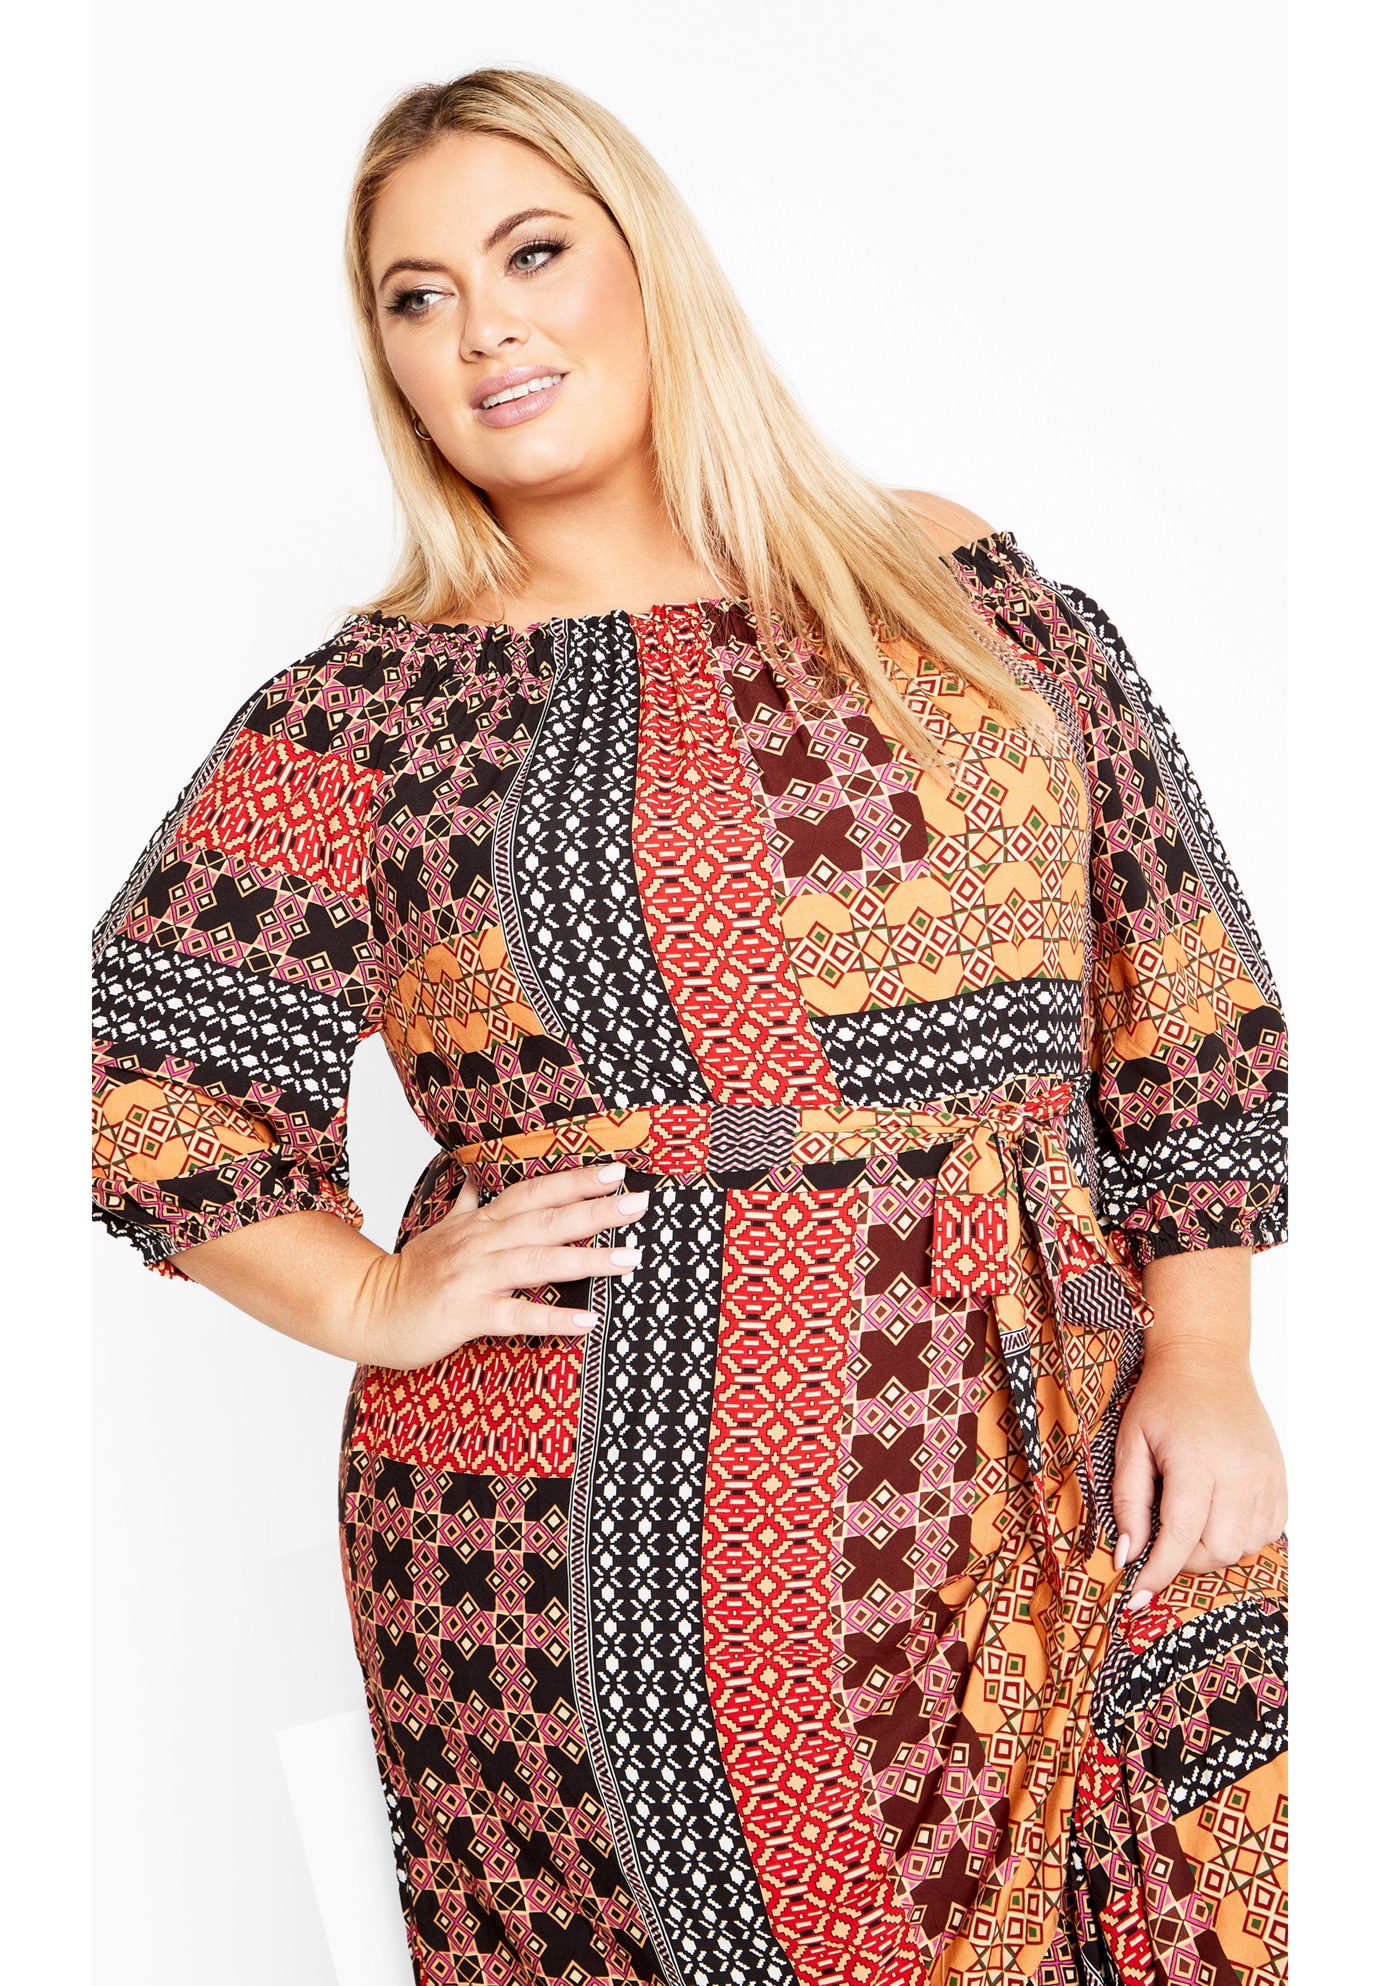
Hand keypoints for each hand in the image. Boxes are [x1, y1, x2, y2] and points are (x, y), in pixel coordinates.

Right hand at [356, 1160, 647, 1370]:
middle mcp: (480, 1243)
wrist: (367, 1310)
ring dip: (587, 1258)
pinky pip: (516, 1314)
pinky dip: (553, 1317)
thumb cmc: (411, 1275)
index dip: (574, 1181)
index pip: (534, 1193)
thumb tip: (475, 1172)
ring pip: (537, 1262)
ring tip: (629, 1258)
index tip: (615, 1172)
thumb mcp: (441, 1228)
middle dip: (594, 1210)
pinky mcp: (466, 1314)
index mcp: (480, 1223)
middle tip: (638, 1203)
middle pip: (545, 1220)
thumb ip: (466, 1201)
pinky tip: (587, 1321)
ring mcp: (473, 1277)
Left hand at [1112, 1341, 1286, 1610]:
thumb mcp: (1130, 1444)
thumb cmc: (1162, 1399)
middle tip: (1160, 1545)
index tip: (1138, 1596)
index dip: (1157, 1572)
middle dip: (1183, 1561)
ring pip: (1245, 1547)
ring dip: (1212, 1550)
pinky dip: (1242, 1537)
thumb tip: (1127, 1555)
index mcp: (1195, 1462)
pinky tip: (1218, 1517)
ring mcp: (1265, 1477)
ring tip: (1189, 1525)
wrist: (1206, 1362)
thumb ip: (1127, 1502)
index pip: (1181, 1538)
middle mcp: (1238, 1473)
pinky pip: (1268, 1532)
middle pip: (1217, 1549)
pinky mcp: (1279, 1479)